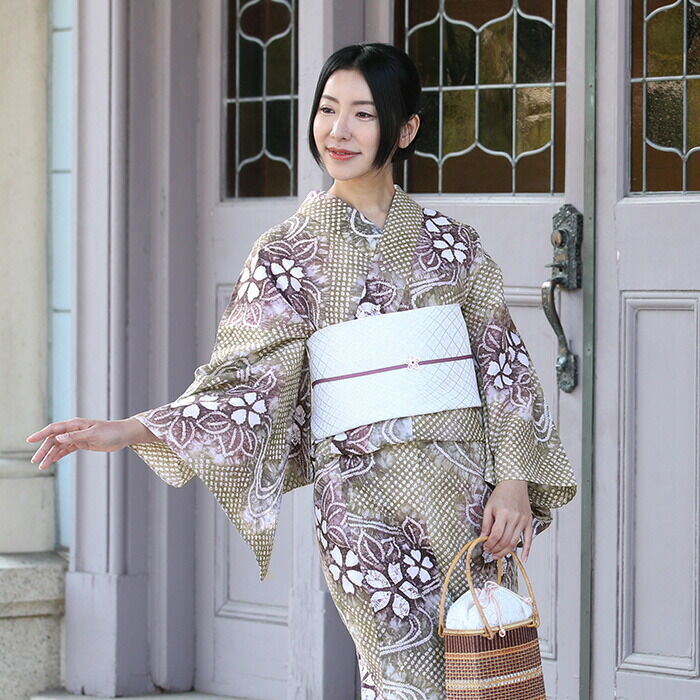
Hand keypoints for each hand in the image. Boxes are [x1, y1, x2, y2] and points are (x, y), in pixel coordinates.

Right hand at [25, 417, 156, 469]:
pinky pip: (67, 450)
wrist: (124, 435)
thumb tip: (58, 438)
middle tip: (35, 461)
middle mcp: (74, 430)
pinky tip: (52, 461)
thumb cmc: (111, 432)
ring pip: (59, 446)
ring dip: (50, 455)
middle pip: (54, 439)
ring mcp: (77, 437)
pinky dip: (59, 455)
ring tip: (42, 466)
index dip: (41, 434)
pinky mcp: (82, 444)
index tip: (29, 441)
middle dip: (44, 450)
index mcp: (75, 424)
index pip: (54, 429)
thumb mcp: (93, 434)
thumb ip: (75, 437)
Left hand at [480, 479, 532, 562]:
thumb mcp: (489, 506)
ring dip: (506, 552)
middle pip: (505, 541)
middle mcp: (514, 518)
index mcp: (503, 513)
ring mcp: (523, 521)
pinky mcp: (529, 522)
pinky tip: (523, 558)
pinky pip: (529, 539)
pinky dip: (527, 550)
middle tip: (490, 553)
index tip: (485, 547)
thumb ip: (486, 523)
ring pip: (515, 542)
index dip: (489, 544)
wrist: (514, 483)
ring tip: (498, 555)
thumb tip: (483, 537)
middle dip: (496, 550)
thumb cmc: (500, 494)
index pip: (495, 535)